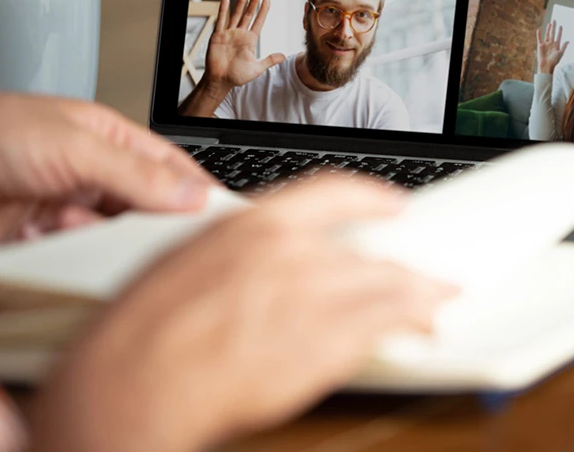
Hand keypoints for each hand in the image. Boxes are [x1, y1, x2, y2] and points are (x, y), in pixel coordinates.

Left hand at [0, 93, 215, 243]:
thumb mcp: (72, 146)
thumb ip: (135, 173)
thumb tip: (192, 195)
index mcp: (108, 139)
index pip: (172, 168)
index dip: (201, 193)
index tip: (226, 222)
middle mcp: (89, 174)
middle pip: (146, 210)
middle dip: (157, 228)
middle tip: (174, 249)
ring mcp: (63, 211)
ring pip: (112, 241)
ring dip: (113, 248)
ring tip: (110, 249)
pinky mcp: (38, 245)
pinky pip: (77, 263)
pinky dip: (80, 266)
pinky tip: (74, 260)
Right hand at [29, 177, 455, 451]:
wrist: (136, 379)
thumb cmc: (144, 328)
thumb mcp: (186, 260)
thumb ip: (241, 252)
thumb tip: (267, 255)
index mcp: (256, 223)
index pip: (335, 193)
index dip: (372, 199)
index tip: (393, 207)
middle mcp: (293, 254)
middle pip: (368, 253)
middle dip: (400, 267)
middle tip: (424, 274)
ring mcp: (313, 298)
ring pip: (387, 287)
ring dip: (417, 295)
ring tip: (436, 301)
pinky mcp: (325, 344)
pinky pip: (382, 327)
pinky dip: (408, 324)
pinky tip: (420, 327)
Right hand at [204, 0, 285, 88]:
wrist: (220, 81)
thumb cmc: (237, 76)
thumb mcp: (256, 68)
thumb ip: (269, 60)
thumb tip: (283, 56)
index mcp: (250, 41)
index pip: (258, 22)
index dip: (263, 11)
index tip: (268, 0)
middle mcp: (240, 34)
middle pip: (248, 14)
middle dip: (253, 2)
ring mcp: (229, 34)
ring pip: (236, 14)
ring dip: (240, 2)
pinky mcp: (217, 36)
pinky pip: (221, 21)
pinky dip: (223, 10)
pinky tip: (226, 0)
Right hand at [536, 20, 568, 75]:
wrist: (546, 66)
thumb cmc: (554, 61)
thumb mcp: (560, 53)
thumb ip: (564, 46)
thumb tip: (568, 40)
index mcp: (556, 45)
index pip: (558, 36)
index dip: (560, 31)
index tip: (561, 26)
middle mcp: (551, 44)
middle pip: (552, 33)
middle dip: (553, 27)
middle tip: (554, 20)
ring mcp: (546, 44)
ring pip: (547, 35)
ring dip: (548, 29)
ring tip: (549, 24)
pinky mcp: (540, 46)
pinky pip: (539, 39)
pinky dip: (539, 34)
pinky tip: (539, 29)